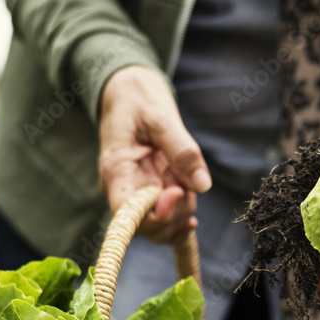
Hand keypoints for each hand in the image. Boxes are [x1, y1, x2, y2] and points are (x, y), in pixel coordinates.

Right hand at [98, 65, 212, 241]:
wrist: (128, 92)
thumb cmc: (137, 99)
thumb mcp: (159, 116)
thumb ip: (181, 149)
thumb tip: (202, 185)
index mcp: (116, 170)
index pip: (128, 214)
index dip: (156, 215)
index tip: (178, 192)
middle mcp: (123, 188)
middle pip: (146, 226)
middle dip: (174, 215)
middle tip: (188, 186)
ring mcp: (137, 192)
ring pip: (159, 226)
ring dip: (181, 215)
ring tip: (190, 183)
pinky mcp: (151, 191)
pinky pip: (164, 219)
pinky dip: (179, 222)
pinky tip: (191, 219)